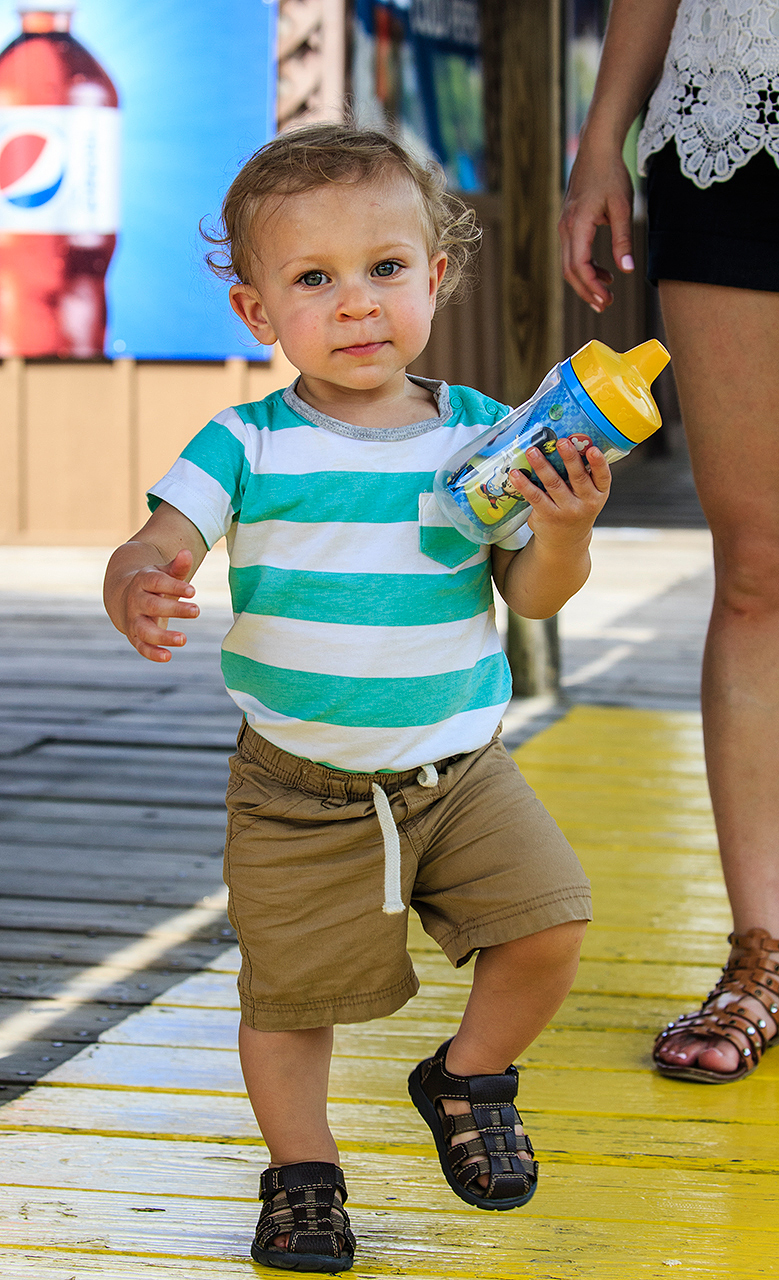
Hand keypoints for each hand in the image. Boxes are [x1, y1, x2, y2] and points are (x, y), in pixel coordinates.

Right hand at [118, 548, 198, 662]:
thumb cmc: (154, 585)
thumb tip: (187, 552)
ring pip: (145, 630)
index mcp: (143, 582)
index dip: (174, 586)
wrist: (125, 597)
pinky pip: (142, 647)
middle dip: (174, 609)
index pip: (157, 583)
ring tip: (184, 639)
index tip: (193, 592)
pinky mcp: (135, 637)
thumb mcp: (164, 574)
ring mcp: (134, 620)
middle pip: (152, 606)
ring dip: (163, 636)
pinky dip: (153, 654)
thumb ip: (177, 567)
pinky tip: (168, 657)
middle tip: (197, 611)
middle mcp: (136, 601)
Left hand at [513, 439, 610, 545]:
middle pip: (578, 477)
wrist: (566, 541)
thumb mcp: (588, 496)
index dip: (599, 463)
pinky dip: (524, 484)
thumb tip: (566, 444)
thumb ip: (583, 476)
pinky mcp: (548, 516)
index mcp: (599, 494)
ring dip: (542, 465)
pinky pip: (535, 497)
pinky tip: (516, 474)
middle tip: (561, 442)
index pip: (603, 477)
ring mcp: (567, 511)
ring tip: (532, 451)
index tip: (592, 449)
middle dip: (569, 458)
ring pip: (554, 484)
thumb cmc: (577, 509)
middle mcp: (586, 503)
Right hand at [558, 143, 634, 311]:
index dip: (592, 286)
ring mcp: (565, 227)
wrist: (596, 149)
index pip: (579, 265)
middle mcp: (566, 228)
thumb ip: (623, 239)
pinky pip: (572, 254)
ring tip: (607, 295)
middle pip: (569, 271)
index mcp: (577, 224)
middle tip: (606, 306)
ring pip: (569, 265)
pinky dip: (586, 268)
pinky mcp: (569, 225)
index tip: (608, 300)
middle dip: (587, 291)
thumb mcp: (623, 206)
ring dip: (586, 282)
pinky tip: (605, 273)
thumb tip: (627, 270)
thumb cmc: (611, 174)